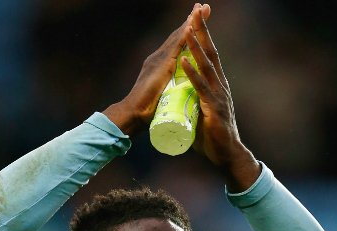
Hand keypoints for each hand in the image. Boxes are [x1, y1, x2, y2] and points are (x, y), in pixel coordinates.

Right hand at [103, 11, 191, 135]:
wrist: (134, 114)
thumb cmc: (146, 110)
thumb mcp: (161, 95)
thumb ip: (167, 88)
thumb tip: (174, 91)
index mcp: (160, 65)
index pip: (176, 45)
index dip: (187, 32)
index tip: (198, 20)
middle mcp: (158, 58)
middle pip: (178, 36)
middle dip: (191, 21)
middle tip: (203, 6)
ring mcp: (159, 60)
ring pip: (178, 37)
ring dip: (190, 22)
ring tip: (201, 9)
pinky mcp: (162, 66)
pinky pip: (175, 47)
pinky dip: (184, 36)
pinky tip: (192, 25)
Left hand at [182, 4, 260, 190]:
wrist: (227, 156)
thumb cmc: (213, 137)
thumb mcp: (201, 112)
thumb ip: (193, 102)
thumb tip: (180, 98)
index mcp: (217, 85)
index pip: (210, 55)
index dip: (203, 36)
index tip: (197, 17)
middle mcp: (221, 85)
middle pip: (210, 53)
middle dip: (202, 31)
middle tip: (197, 10)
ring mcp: (219, 96)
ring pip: (206, 66)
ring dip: (196, 46)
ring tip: (188, 28)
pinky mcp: (214, 108)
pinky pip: (200, 87)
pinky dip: (191, 73)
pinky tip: (184, 60)